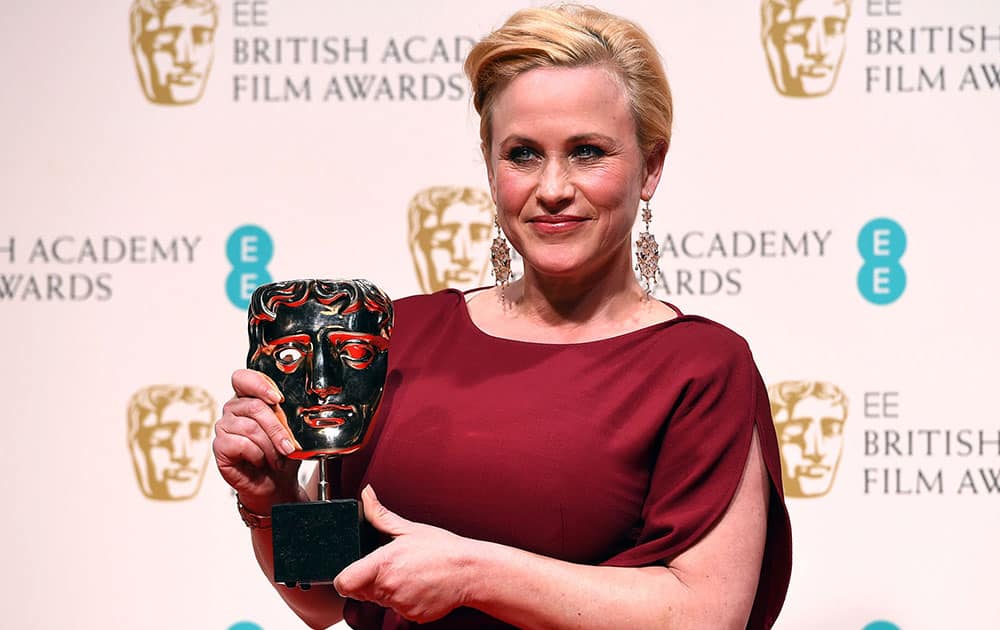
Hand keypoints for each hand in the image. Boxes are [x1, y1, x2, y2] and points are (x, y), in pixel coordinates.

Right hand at [213, 369, 301, 512]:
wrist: (275, 481)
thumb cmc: (282, 453)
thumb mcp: (290, 430)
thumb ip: (285, 415)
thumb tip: (287, 408)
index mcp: (250, 397)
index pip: (243, 378)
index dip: (259, 385)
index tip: (277, 399)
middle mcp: (234, 408)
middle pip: (255, 406)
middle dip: (277, 429)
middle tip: (288, 445)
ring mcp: (224, 426)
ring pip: (250, 427)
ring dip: (269, 446)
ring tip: (275, 457)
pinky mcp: (220, 445)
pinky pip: (240, 444)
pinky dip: (256, 455)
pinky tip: (258, 460)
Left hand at [334, 486, 475, 622]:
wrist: (468, 571)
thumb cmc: (442, 549)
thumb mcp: (409, 528)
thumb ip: (380, 514)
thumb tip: (366, 495)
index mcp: (383, 564)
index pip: (344, 583)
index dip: (345, 578)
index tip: (354, 572)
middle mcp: (388, 588)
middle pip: (362, 592)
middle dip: (370, 581)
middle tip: (392, 568)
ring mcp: (400, 605)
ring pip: (380, 602)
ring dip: (388, 591)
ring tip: (409, 575)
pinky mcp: (411, 616)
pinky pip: (397, 611)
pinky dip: (404, 602)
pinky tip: (418, 587)